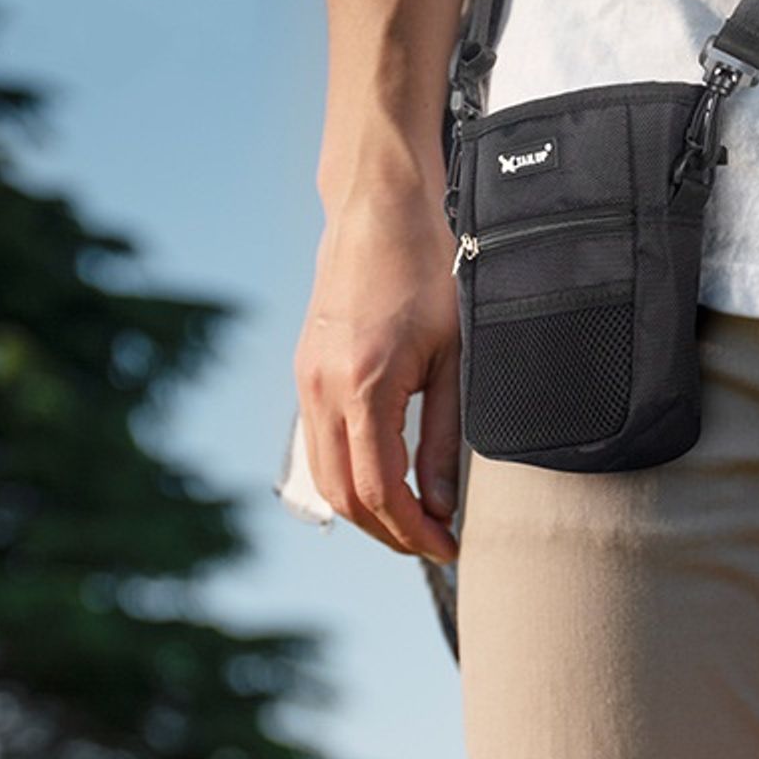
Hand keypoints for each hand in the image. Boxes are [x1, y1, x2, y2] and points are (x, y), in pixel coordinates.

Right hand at [294, 170, 461, 564]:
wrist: (378, 210)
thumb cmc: (427, 271)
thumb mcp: (453, 360)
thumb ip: (444, 439)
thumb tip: (441, 505)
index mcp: (363, 386)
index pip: (379, 490)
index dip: (414, 532)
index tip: (449, 548)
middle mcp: (322, 389)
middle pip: (343, 496)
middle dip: (389, 532)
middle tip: (436, 544)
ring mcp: (306, 380)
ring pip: (325, 476)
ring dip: (367, 511)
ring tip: (416, 523)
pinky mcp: (305, 372)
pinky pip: (319, 445)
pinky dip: (349, 477)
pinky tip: (387, 483)